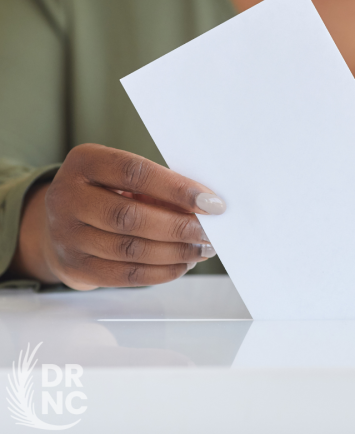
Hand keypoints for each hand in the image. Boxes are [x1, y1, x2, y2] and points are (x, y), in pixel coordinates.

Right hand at [11, 144, 225, 289]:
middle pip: (130, 217)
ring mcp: (67, 236)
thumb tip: (205, 206)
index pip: (134, 174)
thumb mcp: (122, 177)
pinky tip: (183, 263)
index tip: (211, 202)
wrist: (59, 223)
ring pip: (130, 249)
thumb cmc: (106, 192)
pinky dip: (162, 272)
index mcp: (85, 162)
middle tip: (210, 232)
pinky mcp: (76, 268)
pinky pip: (126, 276)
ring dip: (176, 252)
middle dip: (179, 226)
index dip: (176, 189)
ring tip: (203, 249)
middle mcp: (67, 197)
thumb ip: (157, 187)